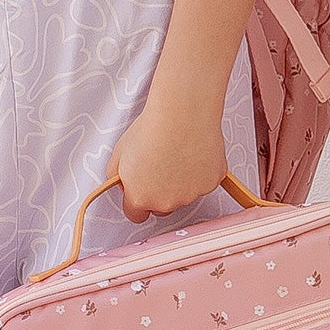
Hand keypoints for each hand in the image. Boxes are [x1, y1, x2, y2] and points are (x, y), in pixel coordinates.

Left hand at [107, 101, 229, 222]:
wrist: (182, 114)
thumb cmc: (151, 129)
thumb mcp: (120, 154)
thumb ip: (118, 177)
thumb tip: (125, 184)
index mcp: (139, 199)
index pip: (136, 215)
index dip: (138, 199)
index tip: (142, 186)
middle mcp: (165, 203)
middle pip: (162, 207)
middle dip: (161, 193)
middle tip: (163, 166)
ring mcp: (190, 195)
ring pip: (185, 195)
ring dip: (182, 182)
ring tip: (181, 153)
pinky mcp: (211, 183)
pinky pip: (204, 182)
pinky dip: (201, 171)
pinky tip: (196, 151)